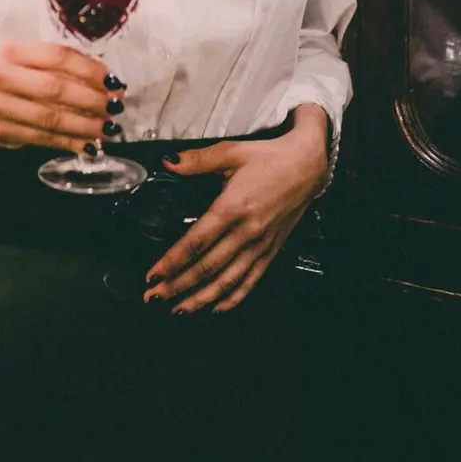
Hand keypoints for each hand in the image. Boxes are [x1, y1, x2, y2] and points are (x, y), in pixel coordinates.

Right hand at [0, 40, 113, 156]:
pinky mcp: (2, 131)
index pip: (58, 56)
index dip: (89, 69)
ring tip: (108, 128)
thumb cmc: (10, 82)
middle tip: (114, 106)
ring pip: (50, 117)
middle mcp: (1, 75)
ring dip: (85, 125)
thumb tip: (106, 82)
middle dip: (91, 99)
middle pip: (54, 88)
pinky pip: (44, 138)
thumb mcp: (28, 65)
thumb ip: (61, 68)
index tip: (112, 81)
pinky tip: (89, 144)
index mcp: (13, 51)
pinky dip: (71, 142)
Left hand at [144, 105, 329, 315]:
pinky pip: (250, 281)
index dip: (172, 262)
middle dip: (178, 286)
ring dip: (201, 298)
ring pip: (227, 281)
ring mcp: (260, 245)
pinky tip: (215, 308)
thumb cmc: (270, 158)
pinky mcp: (271, 251)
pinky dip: (232, 298)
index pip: (196, 242)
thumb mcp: (230, 152)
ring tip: (178, 309)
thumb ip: (197, 160)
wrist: (307, 166)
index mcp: (232, 207)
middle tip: (154, 297)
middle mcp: (247, 231)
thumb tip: (168, 161)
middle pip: (207, 267)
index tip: (153, 275)